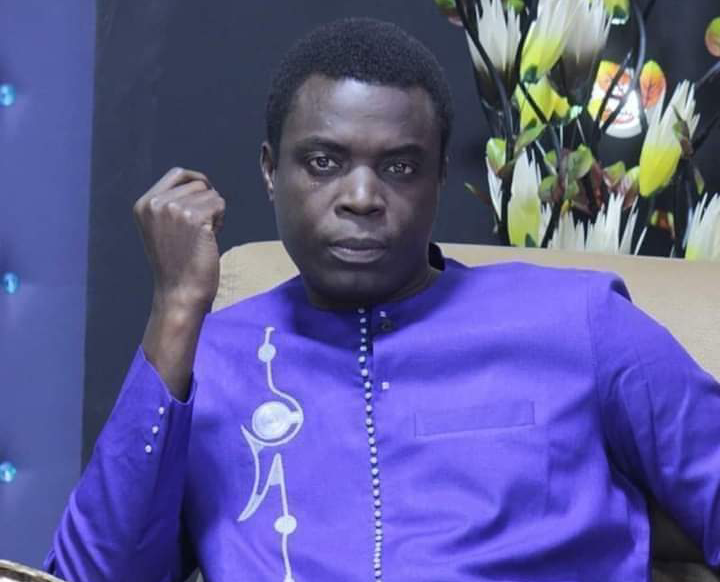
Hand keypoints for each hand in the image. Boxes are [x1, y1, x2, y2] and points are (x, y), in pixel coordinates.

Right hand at [134, 167, 225, 312]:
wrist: (180, 292)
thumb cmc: (177, 264)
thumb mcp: (162, 228)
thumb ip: (171, 205)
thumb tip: (200, 182)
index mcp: (144, 204)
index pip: (177, 174)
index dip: (197, 181)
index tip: (206, 196)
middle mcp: (156, 203)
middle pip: (197, 182)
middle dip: (206, 201)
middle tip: (203, 228)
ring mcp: (174, 209)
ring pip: (211, 193)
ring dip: (215, 212)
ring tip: (205, 235)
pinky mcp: (194, 217)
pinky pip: (219, 204)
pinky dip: (221, 220)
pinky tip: (211, 238)